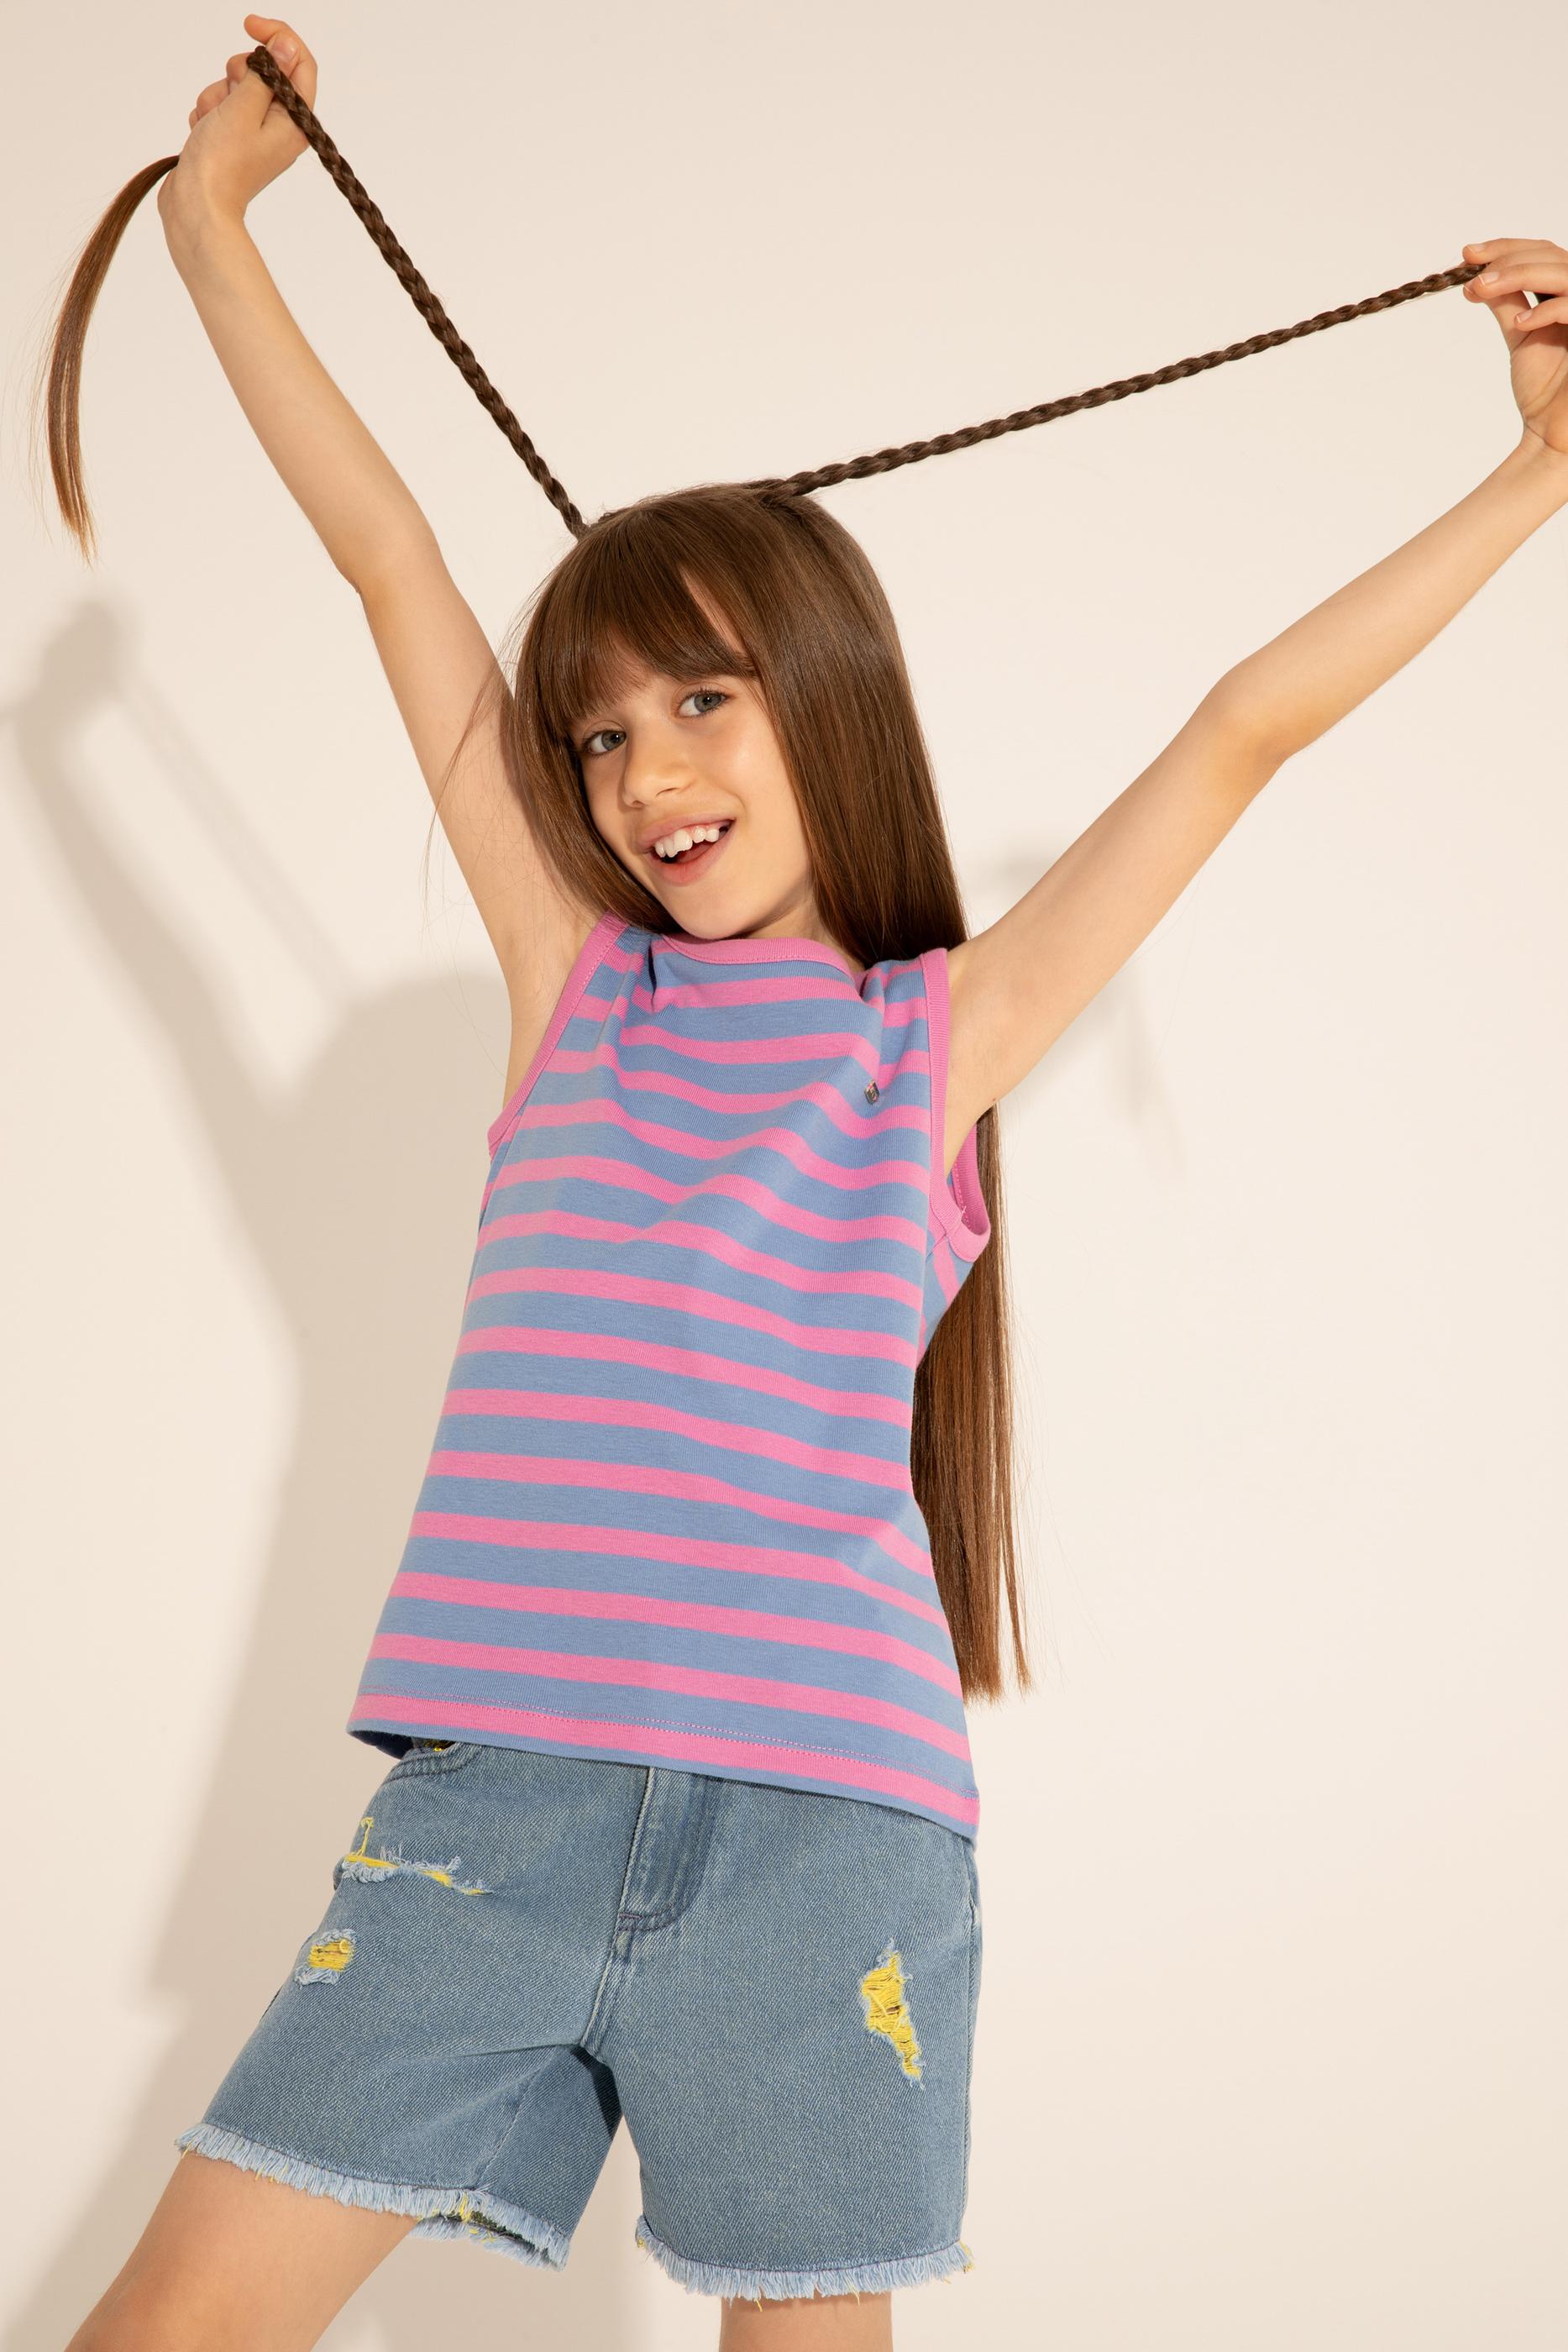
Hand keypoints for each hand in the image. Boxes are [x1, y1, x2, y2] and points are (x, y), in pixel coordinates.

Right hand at [157, 17, 317, 236]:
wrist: (196, 208)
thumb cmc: (221, 165)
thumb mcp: (244, 108)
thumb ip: (266, 74)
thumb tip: (287, 46)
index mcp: (295, 121)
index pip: (299, 62)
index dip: (277, 36)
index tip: (249, 24)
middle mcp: (281, 127)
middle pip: (264, 72)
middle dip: (238, 73)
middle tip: (230, 94)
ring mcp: (256, 134)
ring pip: (237, 88)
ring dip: (217, 95)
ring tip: (212, 121)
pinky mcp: (234, 139)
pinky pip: (221, 107)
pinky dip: (209, 113)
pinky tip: (203, 132)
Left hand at [1462, 236, 1567, 460]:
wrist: (1553, 433)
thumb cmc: (1544, 391)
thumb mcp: (1521, 337)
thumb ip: (1508, 305)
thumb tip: (1480, 278)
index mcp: (1566, 294)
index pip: (1542, 252)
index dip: (1507, 247)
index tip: (1467, 253)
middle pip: (1552, 255)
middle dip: (1508, 259)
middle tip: (1471, 273)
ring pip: (1564, 273)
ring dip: (1520, 274)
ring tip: (1483, 289)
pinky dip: (1545, 311)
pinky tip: (1519, 323)